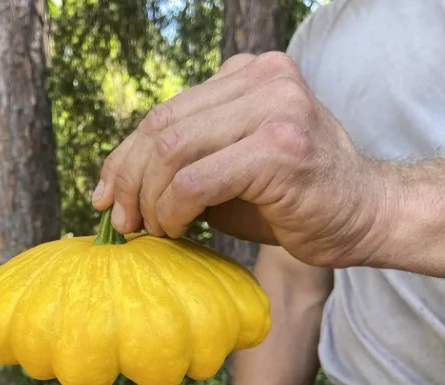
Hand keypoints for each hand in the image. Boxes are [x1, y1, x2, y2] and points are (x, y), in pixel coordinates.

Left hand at [91, 51, 391, 268]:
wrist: (362, 216)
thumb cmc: (290, 198)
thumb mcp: (227, 167)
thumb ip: (182, 160)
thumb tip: (113, 187)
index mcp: (246, 74)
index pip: (163, 113)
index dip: (122, 158)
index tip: (103, 196)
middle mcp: (262, 79)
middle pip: (160, 128)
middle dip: (128, 181)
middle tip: (123, 222)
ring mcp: (275, 108)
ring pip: (171, 151)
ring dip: (150, 199)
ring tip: (154, 229)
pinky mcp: (279, 148)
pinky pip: (194, 181)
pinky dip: (173, 210)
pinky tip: (178, 229)